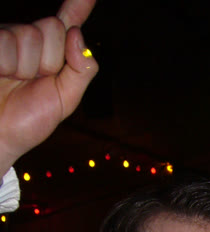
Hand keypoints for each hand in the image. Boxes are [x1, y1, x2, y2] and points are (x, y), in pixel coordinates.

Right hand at [0, 0, 97, 176]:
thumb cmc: (27, 120)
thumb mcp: (65, 100)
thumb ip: (81, 70)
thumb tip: (78, 35)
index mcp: (51, 54)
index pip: (68, 24)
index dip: (79, 6)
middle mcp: (27, 40)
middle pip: (53, 28)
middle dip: (49, 60)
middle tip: (32, 82)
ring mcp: (5, 39)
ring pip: (29, 35)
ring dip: (24, 66)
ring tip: (12, 81)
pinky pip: (5, 43)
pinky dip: (5, 65)